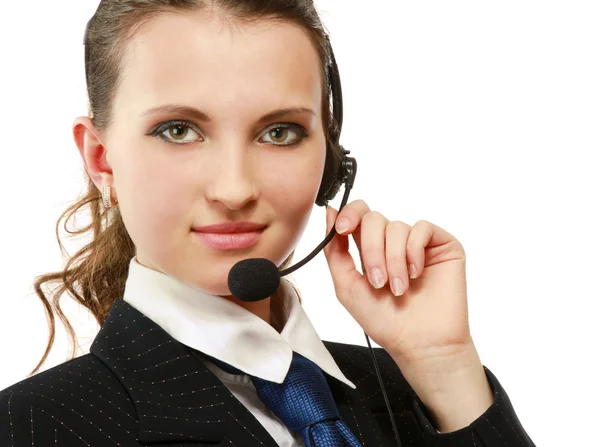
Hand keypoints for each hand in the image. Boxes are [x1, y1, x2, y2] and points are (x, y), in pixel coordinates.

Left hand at [323, 199, 473, 370]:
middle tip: (377, 282)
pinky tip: (416, 274)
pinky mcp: (441, 244)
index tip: (341, 229)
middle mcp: (393, 242)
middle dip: (371, 250)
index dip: (348, 215)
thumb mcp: (347, 286)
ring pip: (396, 227)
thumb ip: (335, 250)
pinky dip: (414, 251)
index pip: (357, 216)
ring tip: (399, 289)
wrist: (419, 343)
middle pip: (373, 219)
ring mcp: (417, 242)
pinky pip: (422, 228)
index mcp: (370, 249)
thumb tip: (330, 212)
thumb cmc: (384, 321)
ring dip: (393, 260)